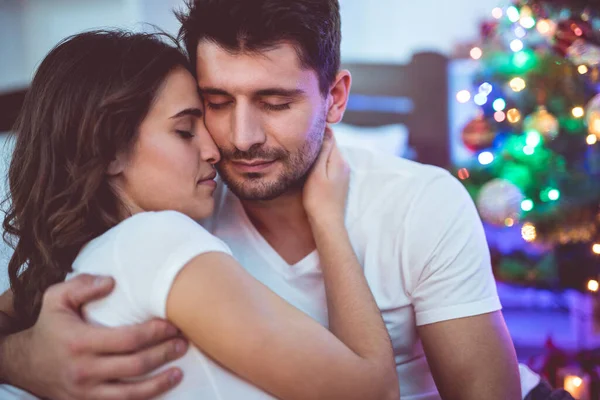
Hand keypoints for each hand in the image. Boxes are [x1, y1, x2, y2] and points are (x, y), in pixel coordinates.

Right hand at [3, 274, 187, 399]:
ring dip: (160, 383)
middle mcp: (85, 370)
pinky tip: (159, 390)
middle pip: (136, 365)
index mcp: (80, 342)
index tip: (172, 325)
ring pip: (131, 393)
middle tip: (183, 343)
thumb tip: (112, 282)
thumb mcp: (56, 299)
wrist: (24, 364)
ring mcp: (86, 392)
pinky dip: (143, 399)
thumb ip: (83, 285)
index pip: (128, 339)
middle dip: (164, 354)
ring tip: (178, 372)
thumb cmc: (48, 327)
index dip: (154, 333)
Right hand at [303, 127, 349, 223]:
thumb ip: (322, 151)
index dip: (319, 130)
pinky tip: (312, 170)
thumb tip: (326, 130)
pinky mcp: (339, 183)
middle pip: (330, 146)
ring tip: (304, 154)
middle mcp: (344, 165)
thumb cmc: (318, 199)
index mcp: (339, 160)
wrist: (328, 223)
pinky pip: (329, 166)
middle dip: (318, 142)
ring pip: (329, 156)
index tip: (304, 128)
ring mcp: (343, 174)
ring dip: (319, 154)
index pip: (331, 136)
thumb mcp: (317, 173)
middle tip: (300, 140)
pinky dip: (321, 164)